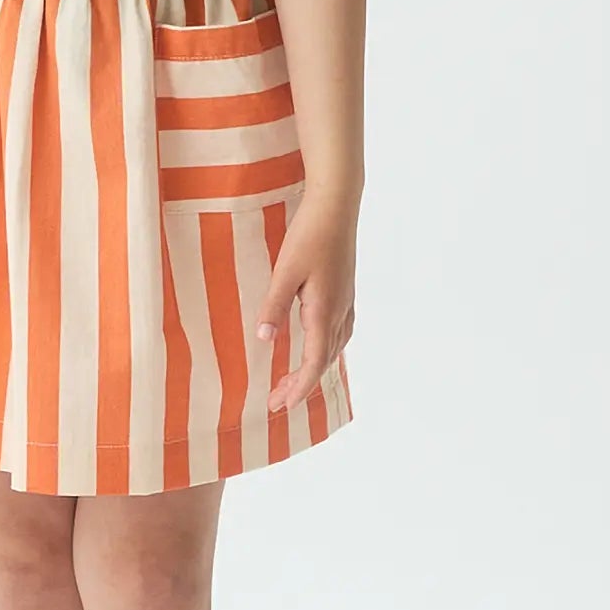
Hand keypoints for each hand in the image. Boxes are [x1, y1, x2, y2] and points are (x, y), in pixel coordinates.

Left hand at [254, 190, 358, 412]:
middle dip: (302, 383)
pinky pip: (339, 330)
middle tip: (277, 399)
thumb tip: (264, 340)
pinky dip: (326, 347)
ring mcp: (346, 300)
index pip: (314, 363)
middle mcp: (340, 311)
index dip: (298, 388)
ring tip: (293, 378)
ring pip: (334, 347)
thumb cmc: (310, 234)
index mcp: (324, 311)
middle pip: (324, 360)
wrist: (338, 203)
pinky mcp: (345, 289)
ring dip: (314, 366)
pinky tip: (315, 342)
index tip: (280, 405)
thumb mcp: (285, 271)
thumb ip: (274, 306)